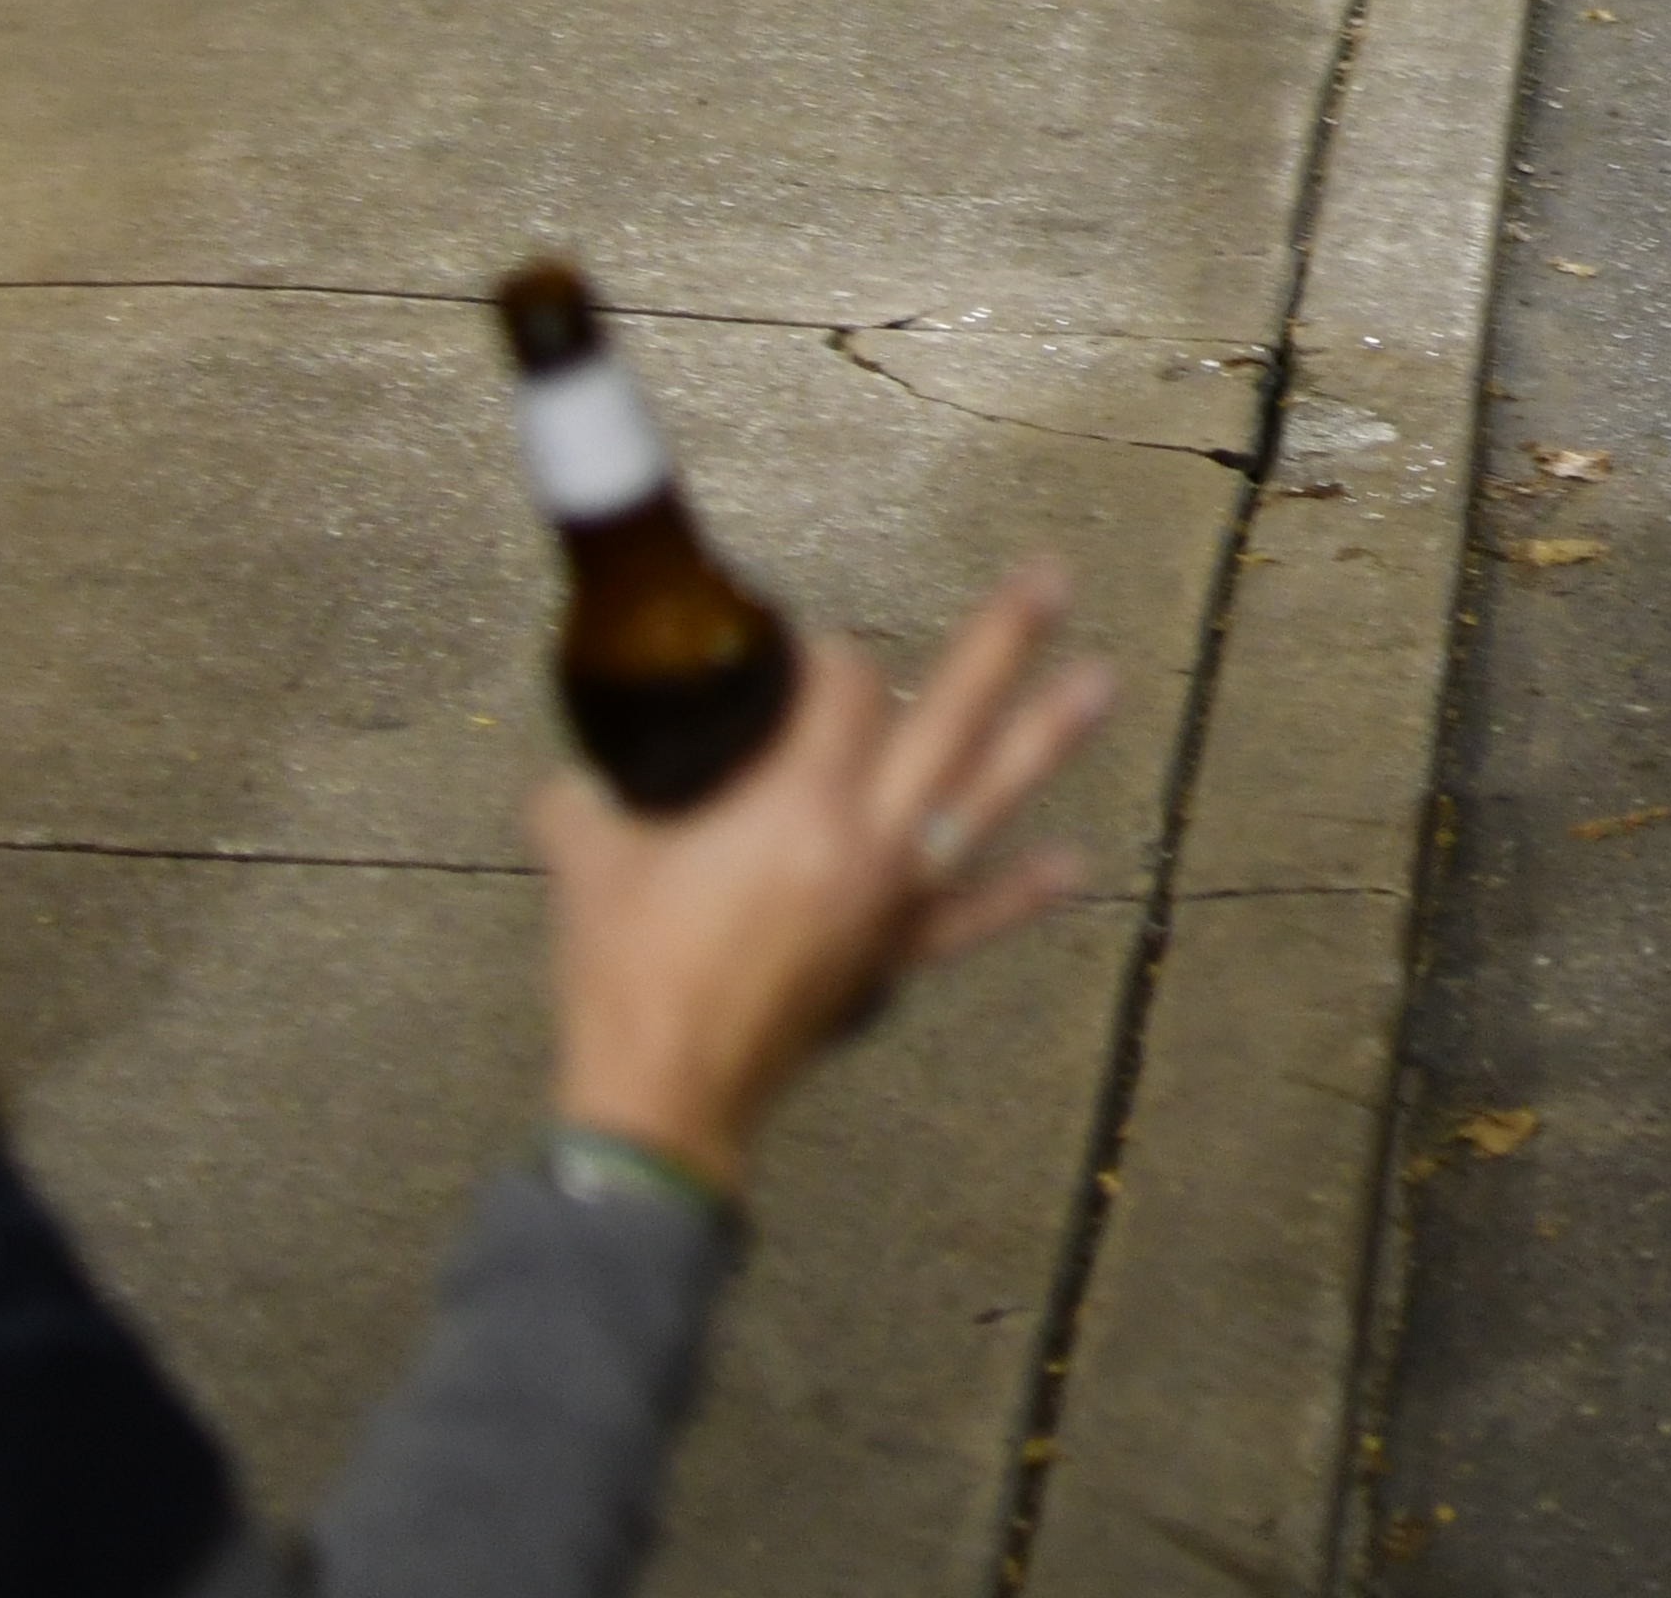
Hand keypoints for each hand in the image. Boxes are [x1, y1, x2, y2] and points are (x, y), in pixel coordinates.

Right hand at [533, 561, 1116, 1196]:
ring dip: (1046, 737)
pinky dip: (1021, 893)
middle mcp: (868, 839)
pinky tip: (1074, 867)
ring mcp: (895, 898)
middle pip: (951, 716)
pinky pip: (971, 918)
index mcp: (798, 804)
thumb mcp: (593, 867)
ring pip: (987, 799)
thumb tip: (569, 780)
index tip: (809, 651)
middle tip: (1053, 576)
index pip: (846, 691)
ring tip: (1101, 681)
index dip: (832, 656)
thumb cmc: (628, 974)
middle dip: (1003, 641)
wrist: (665, 1094)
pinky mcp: (895, 957)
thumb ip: (583, 806)